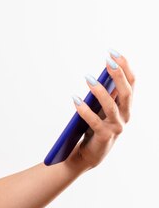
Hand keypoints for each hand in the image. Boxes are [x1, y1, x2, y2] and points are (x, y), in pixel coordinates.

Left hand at [67, 51, 134, 170]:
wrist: (87, 155)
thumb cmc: (92, 127)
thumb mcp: (100, 108)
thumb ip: (103, 94)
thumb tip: (96, 75)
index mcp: (126, 106)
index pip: (131, 83)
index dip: (125, 67)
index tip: (114, 53)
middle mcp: (125, 116)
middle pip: (126, 92)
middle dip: (118, 75)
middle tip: (107, 61)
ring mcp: (116, 127)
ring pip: (111, 107)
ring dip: (100, 91)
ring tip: (88, 79)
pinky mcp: (105, 137)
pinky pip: (95, 122)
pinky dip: (85, 111)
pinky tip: (75, 100)